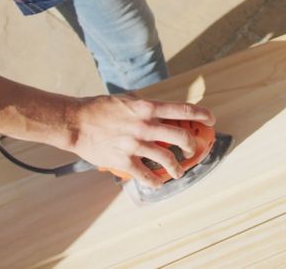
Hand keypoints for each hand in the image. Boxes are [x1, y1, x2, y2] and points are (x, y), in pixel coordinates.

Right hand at [66, 95, 214, 188]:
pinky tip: (157, 183)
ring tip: (178, 171)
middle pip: (181, 136)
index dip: (201, 114)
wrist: (75, 122)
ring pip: (167, 158)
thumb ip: (145, 107)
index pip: (182, 110)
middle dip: (193, 145)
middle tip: (193, 149)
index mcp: (146, 108)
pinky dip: (154, 181)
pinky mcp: (124, 160)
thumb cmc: (98, 109)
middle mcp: (145, 126)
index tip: (210, 119)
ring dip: (177, 167)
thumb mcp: (126, 100)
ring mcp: (135, 144)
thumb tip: (161, 112)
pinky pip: (146, 175)